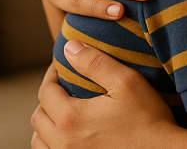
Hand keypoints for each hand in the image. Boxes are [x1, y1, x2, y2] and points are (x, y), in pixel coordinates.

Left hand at [32, 42, 179, 148]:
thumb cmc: (147, 118)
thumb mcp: (126, 82)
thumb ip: (95, 62)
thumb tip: (69, 47)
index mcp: (70, 118)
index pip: (46, 91)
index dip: (51, 75)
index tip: (63, 66)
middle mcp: (62, 142)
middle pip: (38, 116)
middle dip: (48, 98)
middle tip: (64, 86)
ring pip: (39, 140)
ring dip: (46, 123)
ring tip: (63, 110)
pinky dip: (52, 142)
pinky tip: (69, 134)